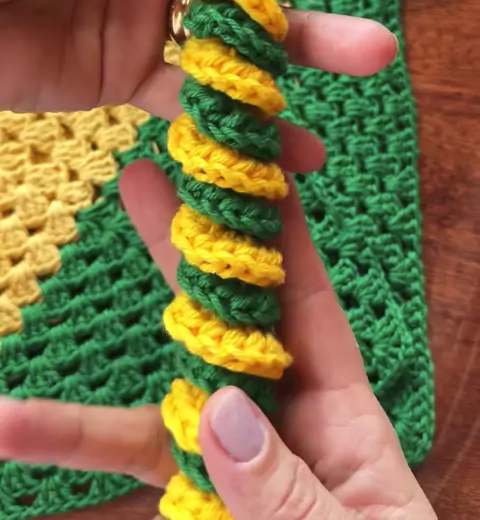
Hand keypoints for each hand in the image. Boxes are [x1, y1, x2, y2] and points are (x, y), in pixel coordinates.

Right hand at [0, 159, 435, 518]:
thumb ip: (291, 492)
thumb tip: (218, 411)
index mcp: (342, 420)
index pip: (307, 303)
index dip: (280, 233)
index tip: (249, 169)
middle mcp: (279, 435)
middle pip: (218, 331)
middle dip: (175, 258)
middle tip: (136, 185)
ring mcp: (227, 482)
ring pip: (147, 434)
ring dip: (75, 424)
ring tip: (0, 418)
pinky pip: (132, 502)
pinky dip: (78, 496)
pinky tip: (20, 474)